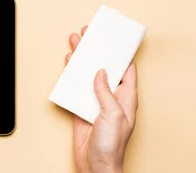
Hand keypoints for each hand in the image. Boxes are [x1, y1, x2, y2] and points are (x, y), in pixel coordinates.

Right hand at [67, 26, 137, 172]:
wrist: (96, 167)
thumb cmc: (112, 147)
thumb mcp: (113, 115)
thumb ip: (106, 92)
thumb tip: (101, 73)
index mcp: (127, 98)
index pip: (127, 70)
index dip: (121, 53)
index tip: (114, 39)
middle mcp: (112, 99)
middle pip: (105, 69)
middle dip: (97, 52)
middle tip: (90, 36)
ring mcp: (97, 104)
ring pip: (88, 77)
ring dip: (82, 62)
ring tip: (75, 45)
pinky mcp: (83, 111)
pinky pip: (77, 90)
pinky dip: (71, 78)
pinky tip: (68, 67)